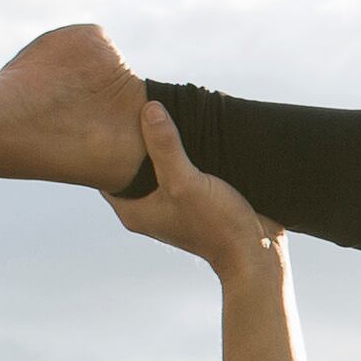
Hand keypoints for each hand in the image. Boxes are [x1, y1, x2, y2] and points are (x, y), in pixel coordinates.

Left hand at [107, 102, 280, 276]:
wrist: (255, 253)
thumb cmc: (216, 225)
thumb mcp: (186, 182)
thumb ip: (165, 147)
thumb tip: (149, 109)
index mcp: (133, 210)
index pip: (105, 172)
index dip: (106, 145)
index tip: (110, 117)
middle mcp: (148, 208)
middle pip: (131, 166)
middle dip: (134, 140)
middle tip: (134, 107)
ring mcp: (171, 204)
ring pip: (157, 165)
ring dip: (161, 144)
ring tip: (162, 112)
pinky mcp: (194, 200)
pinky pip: (179, 169)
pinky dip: (182, 153)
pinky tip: (189, 131)